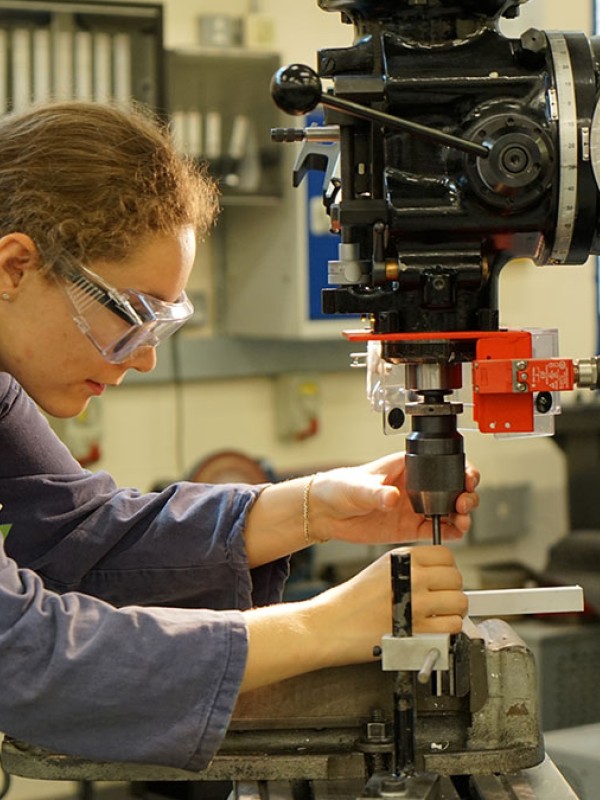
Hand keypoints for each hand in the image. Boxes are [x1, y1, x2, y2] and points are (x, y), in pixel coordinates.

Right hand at [241, 544, 466, 690]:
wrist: (328, 626)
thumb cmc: (349, 601)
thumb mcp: (381, 569)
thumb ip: (410, 568)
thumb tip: (438, 576)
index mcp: (403, 557)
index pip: (446, 555)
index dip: (446, 569)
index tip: (441, 580)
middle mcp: (412, 575)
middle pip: (456, 579)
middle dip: (451, 592)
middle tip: (440, 601)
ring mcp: (416, 602)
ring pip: (459, 603)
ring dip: (452, 612)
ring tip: (438, 617)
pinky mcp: (418, 629)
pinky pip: (451, 627)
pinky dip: (447, 631)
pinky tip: (433, 630)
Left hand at [307, 453, 479, 544]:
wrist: (325, 512)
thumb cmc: (339, 487)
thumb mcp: (357, 487)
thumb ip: (376, 493)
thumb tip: (392, 498)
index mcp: (407, 467)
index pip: (442, 464)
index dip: (461, 470)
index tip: (467, 480)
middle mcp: (416, 487)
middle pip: (453, 488)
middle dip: (466, 494)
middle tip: (464, 503)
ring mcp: (414, 508)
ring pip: (450, 510)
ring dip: (462, 515)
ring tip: (462, 520)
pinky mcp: (409, 528)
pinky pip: (437, 530)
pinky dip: (450, 533)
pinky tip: (454, 533)